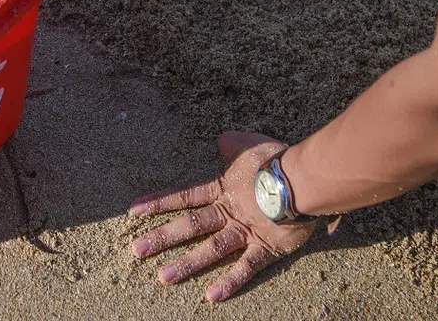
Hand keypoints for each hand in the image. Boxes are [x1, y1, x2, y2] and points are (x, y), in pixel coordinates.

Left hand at [129, 132, 319, 302]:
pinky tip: (211, 296)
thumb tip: (220, 141)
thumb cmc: (278, 158)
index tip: (133, 211)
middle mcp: (228, 212)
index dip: (159, 202)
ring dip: (187, 264)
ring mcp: (245, 231)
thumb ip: (233, 145)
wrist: (304, 178)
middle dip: (162, 238)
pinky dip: (230, 282)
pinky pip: (246, 268)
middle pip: (190, 225)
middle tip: (136, 251)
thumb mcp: (250, 144)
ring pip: (211, 249)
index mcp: (223, 188)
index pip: (185, 195)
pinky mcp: (266, 248)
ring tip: (164, 278)